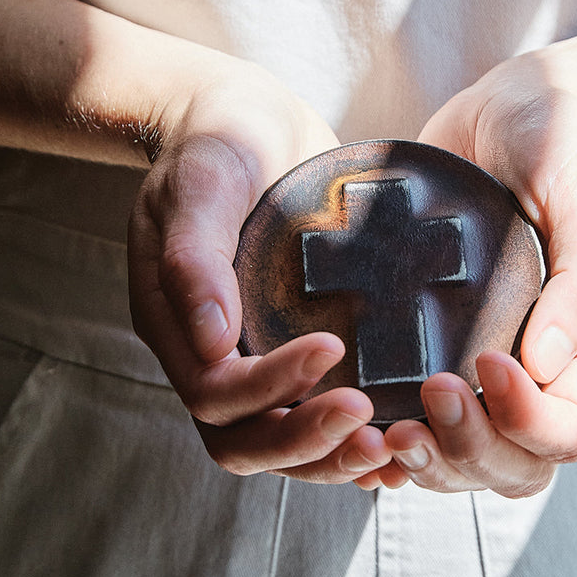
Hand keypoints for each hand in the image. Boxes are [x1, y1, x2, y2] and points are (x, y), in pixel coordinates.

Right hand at [128, 60, 390, 480]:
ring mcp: (255, 353)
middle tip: (371, 424)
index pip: (216, 394)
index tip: (332, 347)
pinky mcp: (294, 343)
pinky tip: (398, 435)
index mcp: (178, 325)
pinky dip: (350, 436)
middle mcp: (214, 354)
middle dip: (306, 441)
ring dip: (333, 454)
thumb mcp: (200, 186)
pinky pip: (315, 410)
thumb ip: (193, 259)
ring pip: (282, 442)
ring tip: (392, 445)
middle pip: (247, 440)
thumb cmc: (216, 144)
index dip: (271, 387)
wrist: (245, 122)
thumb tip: (210, 341)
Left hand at [357, 50, 576, 495]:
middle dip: (469, 447)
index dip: (528, 422)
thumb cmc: (558, 145)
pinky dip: (393, 439)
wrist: (509, 113)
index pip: (570, 430)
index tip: (487, 364)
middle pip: (514, 463)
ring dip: (427, 458)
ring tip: (385, 428)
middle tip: (426, 397)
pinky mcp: (435, 343)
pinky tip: (361, 425)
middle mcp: (538, 369)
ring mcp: (483, 360)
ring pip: (463, 456)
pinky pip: (419, 417)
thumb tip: (542, 366)